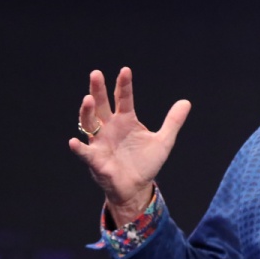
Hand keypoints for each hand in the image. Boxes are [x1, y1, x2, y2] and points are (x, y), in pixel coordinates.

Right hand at [67, 67, 190, 225]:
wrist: (137, 187)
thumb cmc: (145, 163)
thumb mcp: (163, 142)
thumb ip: (173, 122)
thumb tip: (186, 102)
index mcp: (126, 120)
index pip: (124, 98)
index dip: (124, 85)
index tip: (125, 71)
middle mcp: (110, 127)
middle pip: (102, 105)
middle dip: (98, 90)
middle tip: (96, 74)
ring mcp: (101, 142)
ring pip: (90, 123)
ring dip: (87, 112)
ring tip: (88, 99)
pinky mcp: (96, 159)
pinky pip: (85, 153)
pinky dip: (79, 148)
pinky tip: (73, 142)